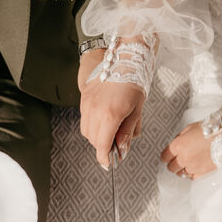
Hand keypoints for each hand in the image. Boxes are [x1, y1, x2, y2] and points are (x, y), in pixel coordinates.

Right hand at [78, 48, 145, 167]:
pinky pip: (84, 118)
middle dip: (104, 146)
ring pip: (86, 130)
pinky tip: (105, 119)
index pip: (102, 145)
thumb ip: (127, 132)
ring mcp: (87, 103)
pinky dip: (93, 124)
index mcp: (110, 115)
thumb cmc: (135, 81)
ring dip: (97, 136)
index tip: (108, 164)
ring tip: (112, 130)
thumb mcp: (137, 110)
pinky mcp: (84, 97)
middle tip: (117, 145)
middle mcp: (95, 110)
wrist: (126, 57)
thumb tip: (122, 150)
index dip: (105, 158)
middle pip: (93, 140)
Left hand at [161, 121, 216, 178]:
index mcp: (178, 146)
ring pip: (181, 174)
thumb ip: (179, 138)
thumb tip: (175, 145)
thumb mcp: (190, 128)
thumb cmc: (209, 127)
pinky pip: (192, 177)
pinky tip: (195, 167)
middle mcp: (183, 158)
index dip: (166, 156)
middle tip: (178, 159)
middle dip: (173, 163)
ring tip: (189, 162)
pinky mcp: (203, 172)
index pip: (164, 157)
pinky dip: (192, 173)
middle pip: (171, 168)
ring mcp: (193, 167)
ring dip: (182, 169)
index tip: (169, 155)